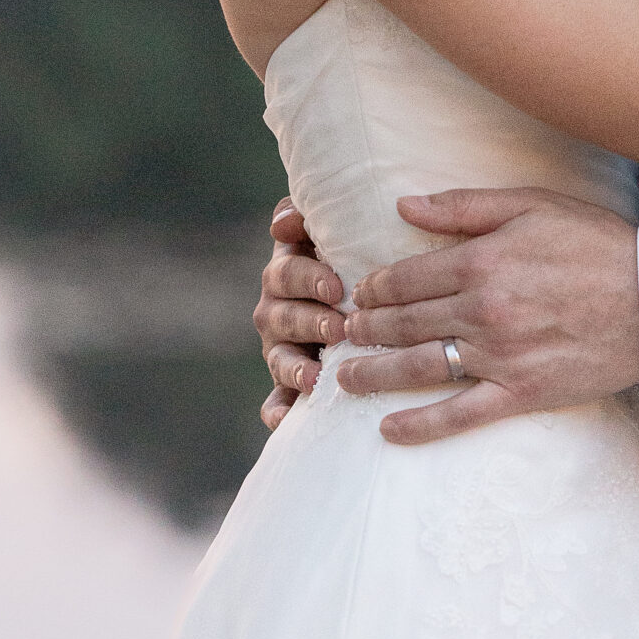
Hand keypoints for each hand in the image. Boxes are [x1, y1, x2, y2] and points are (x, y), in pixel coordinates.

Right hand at [254, 198, 345, 431]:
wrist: (363, 291)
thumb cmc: (355, 250)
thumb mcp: (335, 229)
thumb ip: (308, 217)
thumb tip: (284, 222)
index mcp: (288, 270)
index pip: (287, 272)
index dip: (308, 278)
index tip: (336, 287)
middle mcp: (277, 308)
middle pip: (281, 316)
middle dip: (309, 322)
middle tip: (339, 328)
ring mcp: (280, 347)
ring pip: (279, 359)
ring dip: (294, 369)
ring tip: (315, 379)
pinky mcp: (287, 383)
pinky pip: (275, 401)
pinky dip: (277, 411)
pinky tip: (284, 421)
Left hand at [337, 186, 638, 444]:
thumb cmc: (598, 243)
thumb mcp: (532, 204)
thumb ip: (464, 206)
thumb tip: (404, 205)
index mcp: (481, 262)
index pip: (406, 277)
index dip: (374, 287)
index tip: (360, 293)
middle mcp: (482, 311)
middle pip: (404, 323)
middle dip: (365, 328)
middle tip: (344, 331)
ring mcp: (500, 357)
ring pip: (419, 368)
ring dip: (375, 374)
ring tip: (345, 378)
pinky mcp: (521, 393)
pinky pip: (460, 416)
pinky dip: (420, 426)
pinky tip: (388, 431)